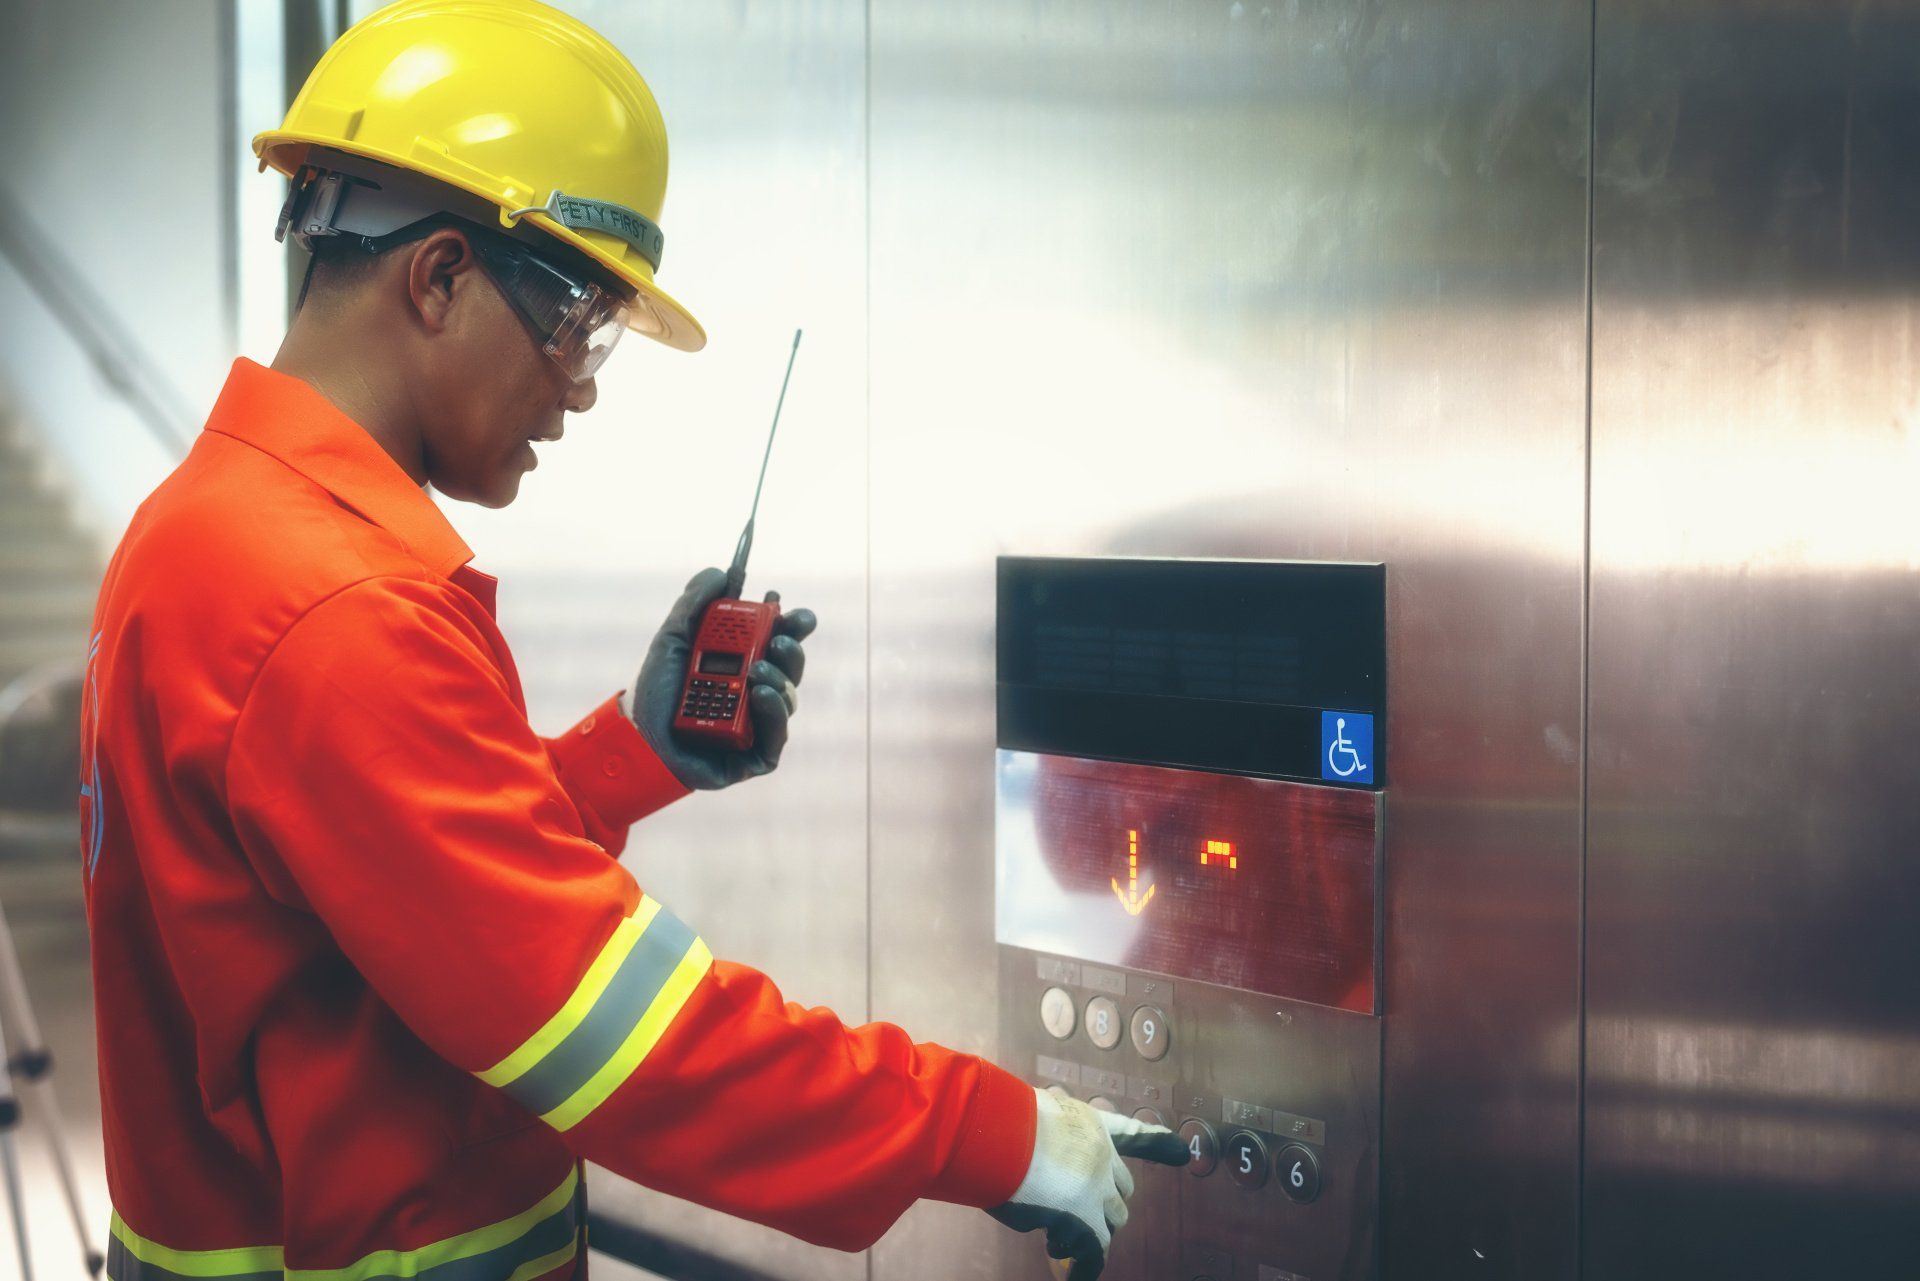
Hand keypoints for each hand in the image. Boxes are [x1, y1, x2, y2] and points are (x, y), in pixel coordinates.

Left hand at [629, 567, 816, 789]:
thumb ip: (694, 603)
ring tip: (756, 672)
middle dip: (790, 648)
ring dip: (778, 679)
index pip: (776, 640)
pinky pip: (778, 735)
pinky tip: (761, 695)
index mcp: (742, 664)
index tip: (779, 600)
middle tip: (779, 637)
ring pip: (787, 697)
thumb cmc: (655, 692)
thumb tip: (720, 573)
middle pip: (789, 667)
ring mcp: (757, 724)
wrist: (637, 737)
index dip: (786, 621)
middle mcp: (755, 692)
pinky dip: (774, 712)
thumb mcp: (672, 639)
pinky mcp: (755, 755)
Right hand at [987, 1086, 1188, 1279]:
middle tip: (1071, 1216)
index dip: (1157, 1144)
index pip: (1129, 1133)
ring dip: (1089, 1231)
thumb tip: (1040, 1179)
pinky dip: (1084, 1266)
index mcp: (1088, 1123)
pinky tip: (1073, 1276)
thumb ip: (1042, 1141)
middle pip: (1122, 1189)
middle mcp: (1100, 1152)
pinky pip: (1094, 1250)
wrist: (994, 1130)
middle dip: (1104, 1205)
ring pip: (1112, 1220)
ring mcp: (1097, 1186)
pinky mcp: (1084, 1217)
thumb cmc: (995, 1121)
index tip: (1181, 1153)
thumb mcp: (1028, 1119)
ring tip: (1055, 1237)